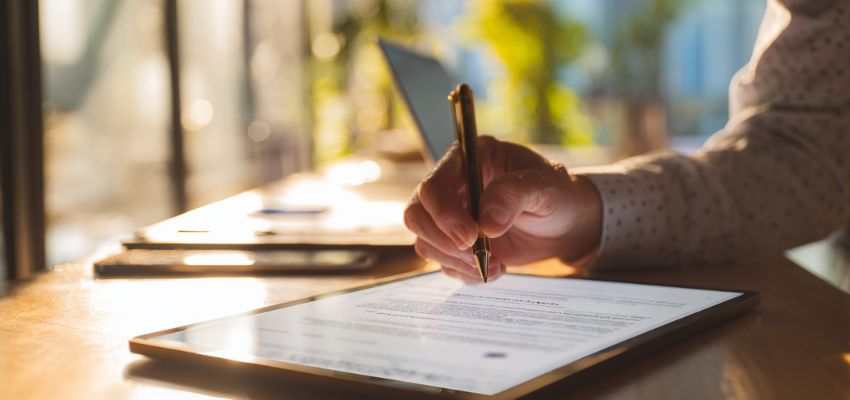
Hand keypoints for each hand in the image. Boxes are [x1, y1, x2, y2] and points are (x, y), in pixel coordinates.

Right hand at [404, 136, 602, 283]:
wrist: (566, 223)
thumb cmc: (556, 194)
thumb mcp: (544, 187)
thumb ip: (514, 195)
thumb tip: (487, 223)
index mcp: (466, 160)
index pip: (434, 186)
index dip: (444, 213)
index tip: (470, 237)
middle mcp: (452, 187)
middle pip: (417, 215)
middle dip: (443, 241)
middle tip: (477, 255)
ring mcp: (451, 217)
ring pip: (426, 242)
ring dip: (456, 260)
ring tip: (496, 264)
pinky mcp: (457, 244)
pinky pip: (444, 263)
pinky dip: (465, 272)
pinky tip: (496, 268)